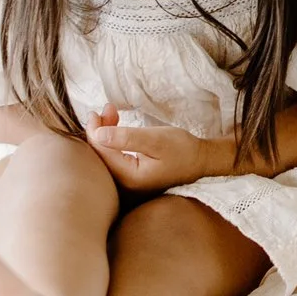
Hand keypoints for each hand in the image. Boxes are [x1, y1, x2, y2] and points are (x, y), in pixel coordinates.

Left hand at [83, 107, 245, 191]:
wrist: (201, 162)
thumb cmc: (182, 149)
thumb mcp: (156, 140)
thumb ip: (127, 138)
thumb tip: (98, 134)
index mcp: (130, 177)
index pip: (102, 153)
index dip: (95, 131)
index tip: (96, 112)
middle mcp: (125, 185)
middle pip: (101, 156)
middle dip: (99, 130)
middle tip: (106, 109)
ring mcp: (128, 184)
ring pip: (106, 156)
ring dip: (106, 134)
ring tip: (111, 113)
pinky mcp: (131, 178)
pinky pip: (114, 159)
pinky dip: (113, 142)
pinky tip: (116, 129)